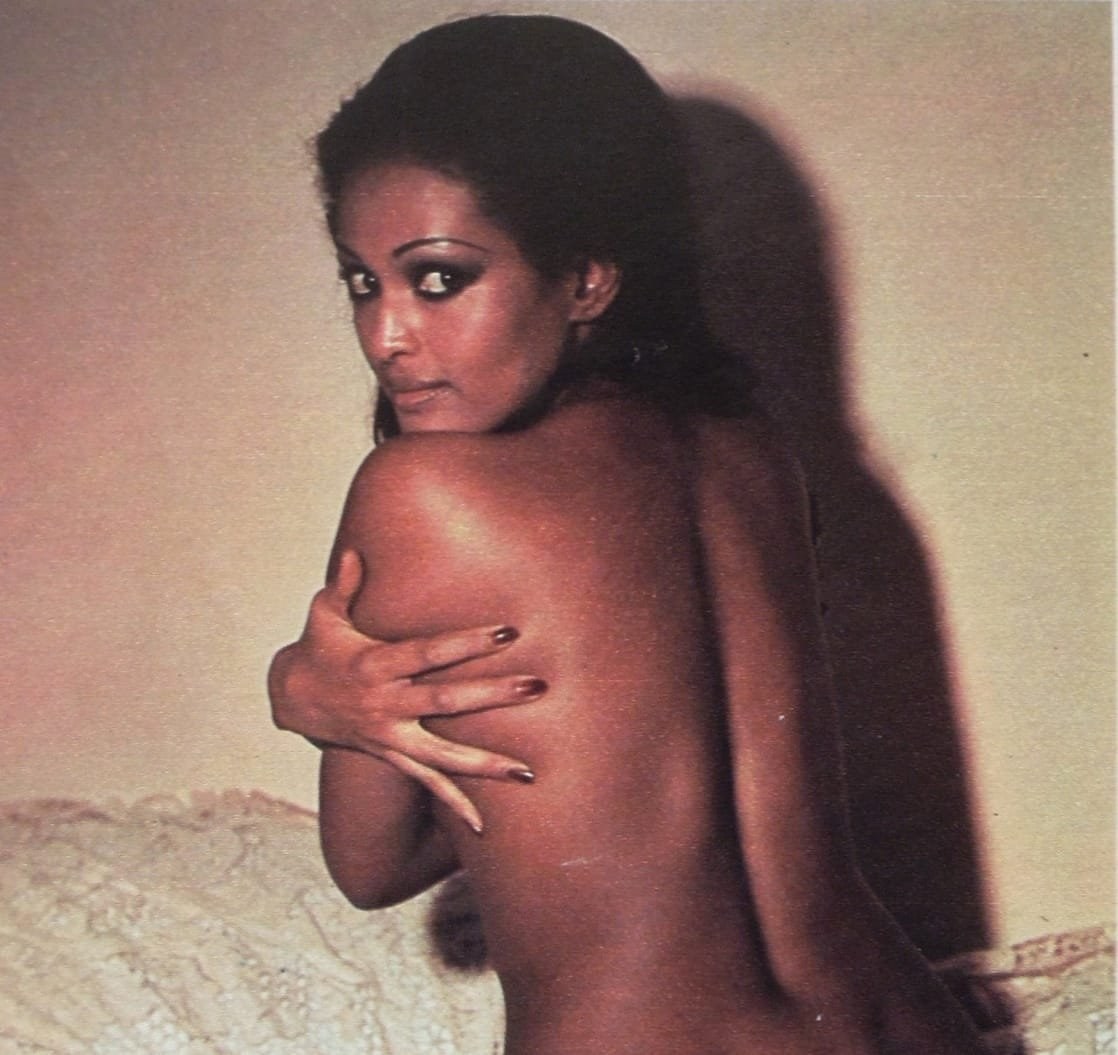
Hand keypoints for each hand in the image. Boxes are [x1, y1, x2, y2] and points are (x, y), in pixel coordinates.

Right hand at [269, 550, 542, 829]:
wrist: (292, 700)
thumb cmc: (321, 648)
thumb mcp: (325, 614)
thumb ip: (347, 585)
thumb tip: (357, 552)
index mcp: (375, 664)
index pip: (428, 652)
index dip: (465, 643)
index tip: (506, 631)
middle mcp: (385, 704)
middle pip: (445, 702)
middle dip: (492, 694)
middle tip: (535, 686)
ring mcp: (390, 737)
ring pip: (442, 756)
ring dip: (486, 762)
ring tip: (528, 770)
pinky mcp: (392, 757)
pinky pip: (427, 784)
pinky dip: (455, 804)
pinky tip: (485, 824)